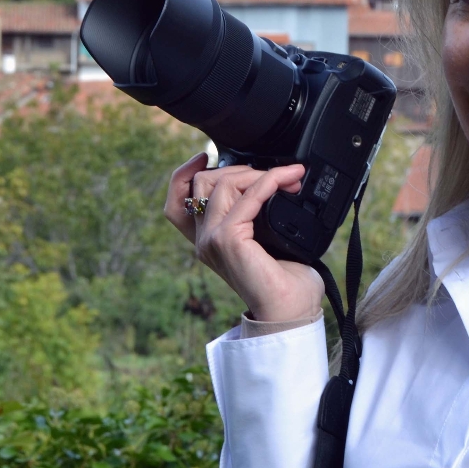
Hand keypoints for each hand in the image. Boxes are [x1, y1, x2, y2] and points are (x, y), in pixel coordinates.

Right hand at [164, 152, 325, 322]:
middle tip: (278, 174)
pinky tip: (288, 179)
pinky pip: (248, 195)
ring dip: (258, 172)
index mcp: (208, 242)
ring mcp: (212, 240)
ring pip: (222, 183)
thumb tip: (275, 183)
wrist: (292, 311)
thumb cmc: (286, 283)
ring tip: (288, 178)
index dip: (183, 174)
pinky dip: (270, 180)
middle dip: (240, 168)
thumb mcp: (265, 241)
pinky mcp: (227, 240)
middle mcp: (204, 241)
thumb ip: (255, 215)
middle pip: (201, 183)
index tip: (205, 156)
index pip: (176, 202)